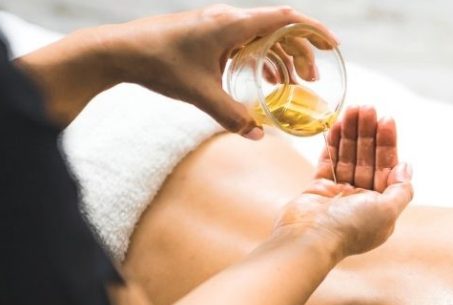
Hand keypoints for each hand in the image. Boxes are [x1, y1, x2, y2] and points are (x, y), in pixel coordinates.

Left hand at [98, 4, 337, 137]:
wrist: (119, 50)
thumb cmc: (159, 65)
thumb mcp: (200, 95)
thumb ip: (232, 116)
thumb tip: (260, 136)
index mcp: (232, 25)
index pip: (285, 19)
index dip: (313, 31)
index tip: (333, 44)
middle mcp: (227, 19)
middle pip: (277, 29)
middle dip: (301, 52)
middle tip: (313, 78)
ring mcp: (216, 25)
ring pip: (261, 35)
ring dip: (281, 55)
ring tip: (295, 81)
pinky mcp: (206, 33)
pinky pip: (244, 41)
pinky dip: (261, 56)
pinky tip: (264, 78)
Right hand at [276, 106, 413, 256]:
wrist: (310, 239)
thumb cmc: (350, 228)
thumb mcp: (388, 211)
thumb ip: (402, 189)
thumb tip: (406, 166)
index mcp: (381, 208)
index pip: (388, 169)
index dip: (388, 144)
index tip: (386, 119)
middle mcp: (361, 201)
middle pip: (368, 159)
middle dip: (369, 133)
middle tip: (368, 107)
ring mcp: (339, 194)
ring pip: (349, 157)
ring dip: (352, 133)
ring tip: (353, 108)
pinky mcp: (319, 188)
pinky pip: (329, 160)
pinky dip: (334, 143)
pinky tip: (338, 124)